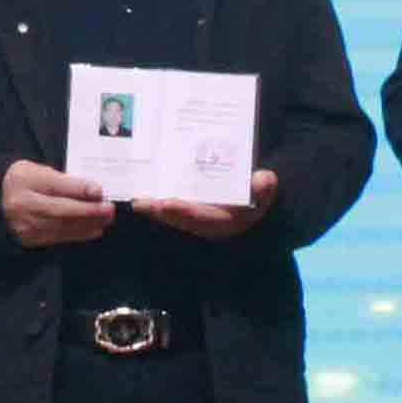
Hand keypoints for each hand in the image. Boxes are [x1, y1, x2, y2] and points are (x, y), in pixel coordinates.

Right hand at [2, 159, 113, 247]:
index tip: (99, 192)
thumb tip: (95, 191)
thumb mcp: (43, 171)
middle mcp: (22, 206)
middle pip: (60, 210)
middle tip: (109, 209)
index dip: (78, 189)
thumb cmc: (26, 181)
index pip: (55, 186)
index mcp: (24, 181)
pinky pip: (60, 237)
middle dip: (88, 211)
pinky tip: (93, 228)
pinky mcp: (31, 240)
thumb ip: (68, 181)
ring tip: (106, 219)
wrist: (0, 199)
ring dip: (88, 224)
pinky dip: (79, 233)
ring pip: (62, 227)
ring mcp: (25, 225)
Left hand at [131, 169, 278, 239]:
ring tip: (136, 200)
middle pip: (181, 220)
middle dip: (161, 212)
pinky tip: (141, 194)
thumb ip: (263, 187)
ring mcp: (198, 219)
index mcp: (227, 221)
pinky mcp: (189, 212)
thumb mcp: (264, 192)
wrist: (253, 201)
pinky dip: (156, 204)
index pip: (203, 218)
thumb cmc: (257, 194)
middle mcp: (209, 224)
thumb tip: (265, 179)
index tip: (167, 204)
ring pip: (173, 217)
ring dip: (154, 209)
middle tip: (141, 203)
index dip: (185, 212)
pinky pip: (171, 209)